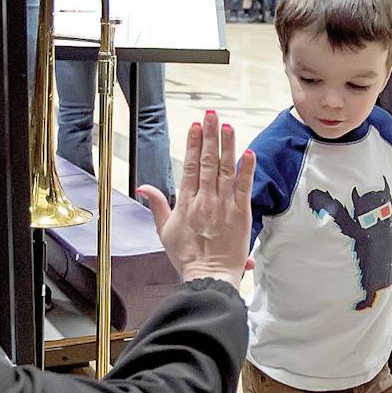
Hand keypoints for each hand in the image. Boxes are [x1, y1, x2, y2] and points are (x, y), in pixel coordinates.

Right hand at [137, 110, 253, 284]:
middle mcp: (204, 201)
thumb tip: (143, 187)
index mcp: (185, 203)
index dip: (192, 145)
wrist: (208, 276)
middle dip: (208, 136)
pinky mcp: (241, 214)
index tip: (194, 127)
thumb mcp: (164, 231)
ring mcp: (223, 206)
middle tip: (210, 116)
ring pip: (224, 170)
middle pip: (206, 162)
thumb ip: (157, 205)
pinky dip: (246, 170)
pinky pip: (243, 187)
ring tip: (226, 126)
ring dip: (226, 146)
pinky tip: (247, 152)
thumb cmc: (188, 257)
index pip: (188, 167)